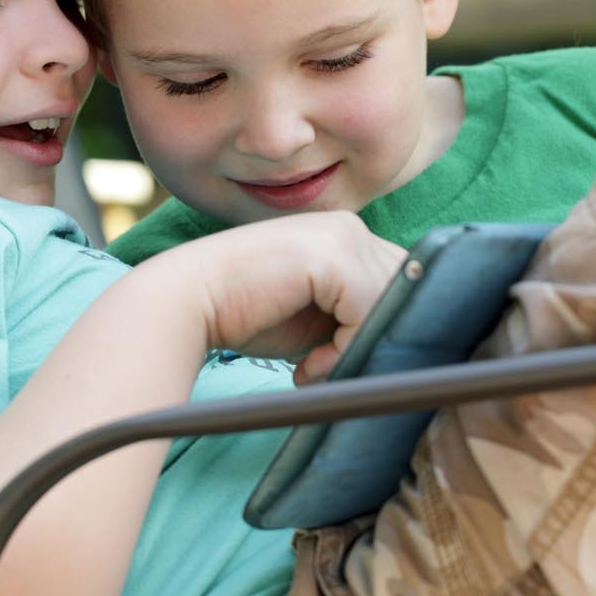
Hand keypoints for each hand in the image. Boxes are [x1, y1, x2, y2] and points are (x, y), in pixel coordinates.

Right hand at [186, 212, 405, 382]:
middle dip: (373, 336)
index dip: (376, 327)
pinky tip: (308, 363)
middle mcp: (349, 227)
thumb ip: (355, 315)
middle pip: (405, 290)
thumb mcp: (317, 316)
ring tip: (315, 366)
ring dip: (357, 347)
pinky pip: (368, 309)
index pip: (399, 283)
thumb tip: (401, 337)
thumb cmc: (246, 314)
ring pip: (393, 302)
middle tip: (327, 368)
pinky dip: (345, 348)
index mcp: (346, 236)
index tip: (335, 360)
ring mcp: (342, 236)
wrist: (190, 301)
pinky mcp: (331, 255)